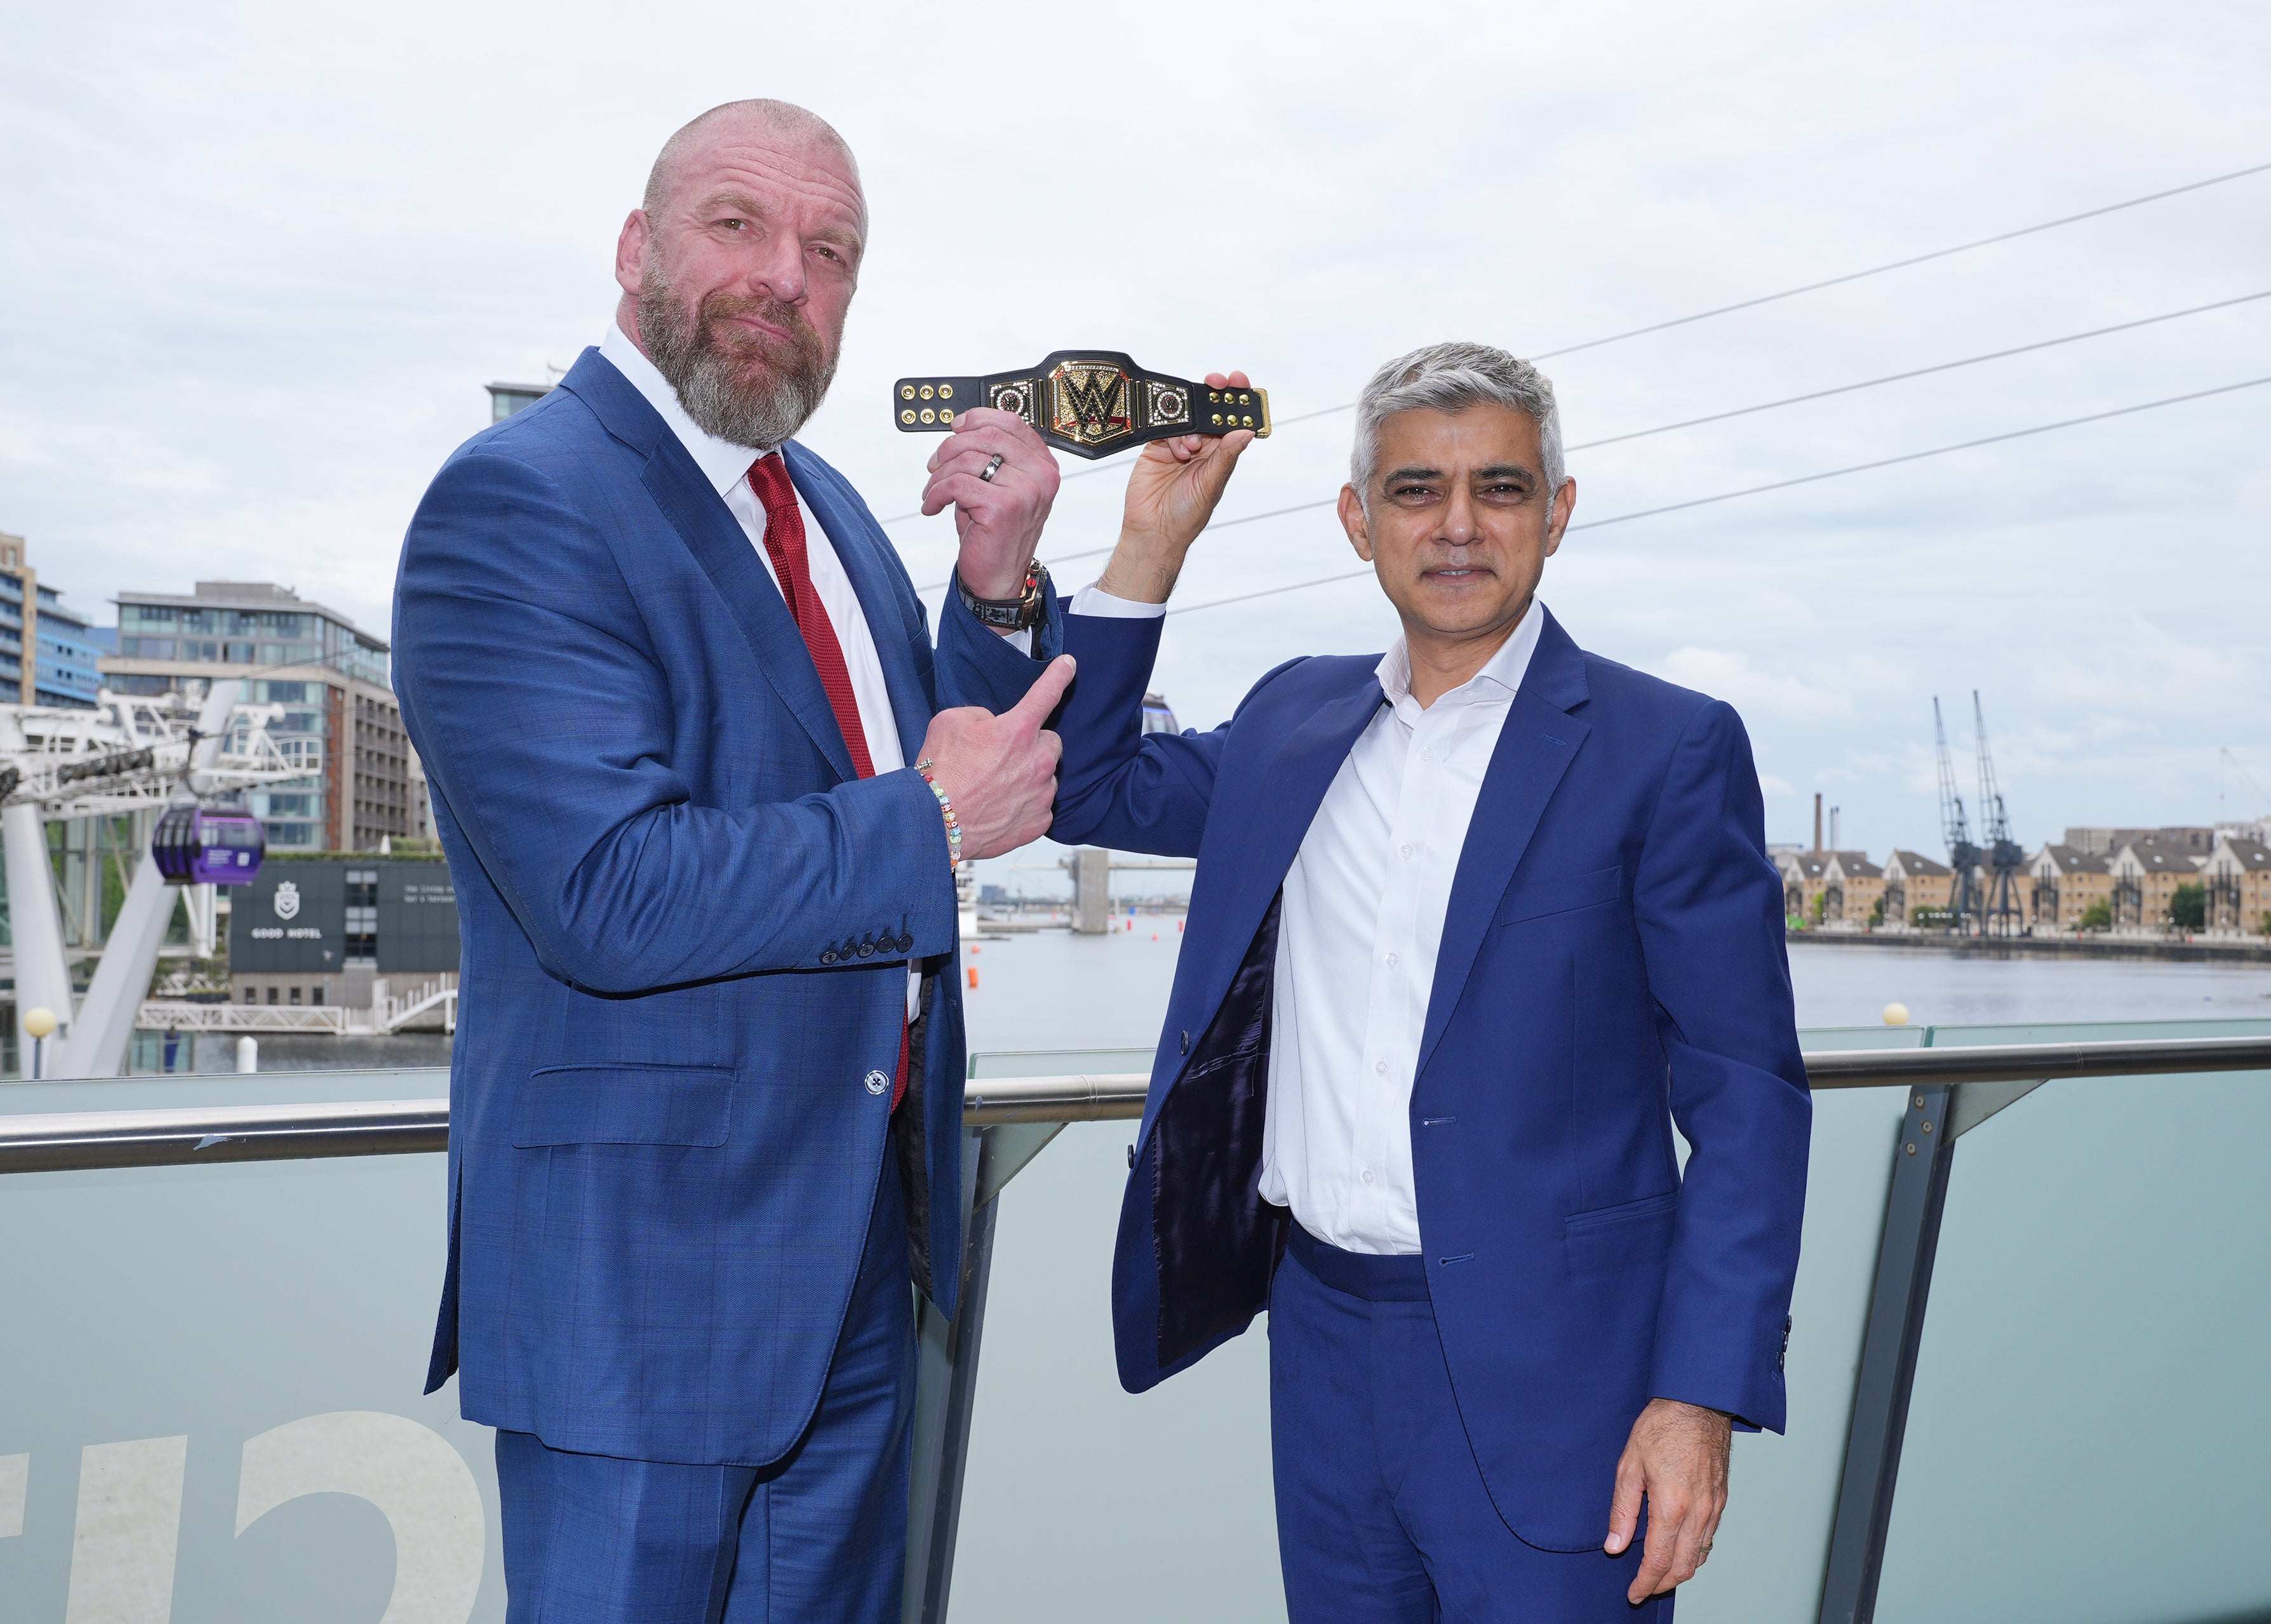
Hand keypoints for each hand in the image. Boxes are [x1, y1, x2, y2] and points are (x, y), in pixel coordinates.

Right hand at [915, 655, 1075, 860]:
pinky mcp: (1039, 821)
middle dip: (1032, 745)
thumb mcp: (951, 722)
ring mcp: (1041, 794)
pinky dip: (1026, 804)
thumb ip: (982, 716)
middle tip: (1003, 757)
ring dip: (1029, 776)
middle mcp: (1037, 761)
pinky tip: (1001, 806)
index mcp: (1017, 730)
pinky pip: (1040, 805)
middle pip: (1050, 742)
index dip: (1059, 675)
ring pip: (1046, 776)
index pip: (1047, 693)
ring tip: (996, 786)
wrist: (934, 822)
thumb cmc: (940, 773)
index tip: (1068, 665)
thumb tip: (993, 725)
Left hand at [922, 407, 1060, 607]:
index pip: (1011, 422)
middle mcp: (1040, 476)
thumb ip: (993, 456)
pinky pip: (956, 484)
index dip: (977, 418)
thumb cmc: (997, 533)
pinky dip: (935, 494)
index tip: (955, 428)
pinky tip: (933, 507)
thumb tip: (961, 428)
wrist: (999, 578)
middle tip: (935, 465)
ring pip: (967, 459)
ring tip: (933, 492)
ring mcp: (1024, 492)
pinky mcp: (1001, 508)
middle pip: (987, 434)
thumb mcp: (1001, 487)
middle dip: (950, 447)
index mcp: (1044, 466)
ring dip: (939, 475)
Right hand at [1094, 370, 1255, 604]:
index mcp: (1220, 455)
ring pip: (1185, 416)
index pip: (1231, 421)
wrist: (1152, 531)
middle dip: (1213, 395)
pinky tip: (1176, 452)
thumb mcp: (1211, 485)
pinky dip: (1171, 433)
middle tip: (1216, 383)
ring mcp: (1178, 445)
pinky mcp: (1155, 446)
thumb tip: (1246, 433)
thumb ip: (1226, 457)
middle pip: (1208, 411)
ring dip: (1189, 424)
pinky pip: (1163, 426)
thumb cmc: (1186, 516)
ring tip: (1190, 448)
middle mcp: (1201, 447)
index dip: (1237, 400)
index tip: (1241, 382)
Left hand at [1605, 1398, 1731, 1602]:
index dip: (1645, 1583)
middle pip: (1683, 1567)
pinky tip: (1680, 1551)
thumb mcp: (1629, 1466)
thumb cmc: (1661, 1427)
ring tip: (1658, 1575)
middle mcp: (1698, 1512)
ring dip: (1680, 1572)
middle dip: (1662, 1584)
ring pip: (1699, 1556)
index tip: (1633, 1593)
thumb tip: (1615, 1546)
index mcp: (1672, 1505)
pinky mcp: (1721, 1500)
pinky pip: (1709, 1538)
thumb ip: (1622, 1511)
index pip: (1658, 1561)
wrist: (1697, 1402)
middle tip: (1643, 1588)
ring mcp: (1714, 1507)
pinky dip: (1694, 1553)